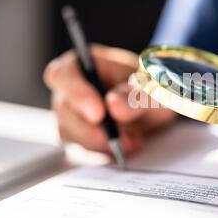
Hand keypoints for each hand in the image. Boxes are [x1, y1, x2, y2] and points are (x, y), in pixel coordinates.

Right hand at [43, 44, 177, 155]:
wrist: (154, 109)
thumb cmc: (149, 89)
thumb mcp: (152, 88)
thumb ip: (135, 94)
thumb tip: (114, 104)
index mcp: (82, 65)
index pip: (62, 74)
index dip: (76, 94)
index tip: (98, 114)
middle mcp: (69, 90)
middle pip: (64, 111)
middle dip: (92, 130)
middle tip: (120, 140)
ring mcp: (70, 116)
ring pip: (71, 135)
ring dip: (102, 143)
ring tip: (134, 142)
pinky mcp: (77, 140)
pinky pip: (82, 151)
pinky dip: (105, 153)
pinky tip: (127, 147)